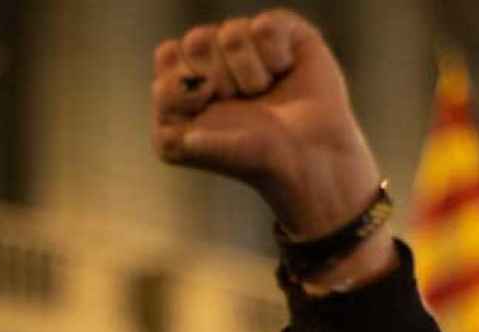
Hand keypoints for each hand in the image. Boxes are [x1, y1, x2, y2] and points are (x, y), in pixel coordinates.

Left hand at [152, 10, 380, 239]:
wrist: (311, 158)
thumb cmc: (254, 156)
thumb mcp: (202, 153)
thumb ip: (176, 137)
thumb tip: (180, 124)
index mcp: (185, 79)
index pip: (168, 54)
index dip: (186, 83)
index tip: (206, 110)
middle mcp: (213, 56)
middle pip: (197, 40)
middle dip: (220, 81)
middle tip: (241, 104)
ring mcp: (247, 41)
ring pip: (232, 34)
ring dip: (250, 76)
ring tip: (264, 93)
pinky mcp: (282, 31)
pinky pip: (264, 27)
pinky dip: (276, 58)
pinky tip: (284, 73)